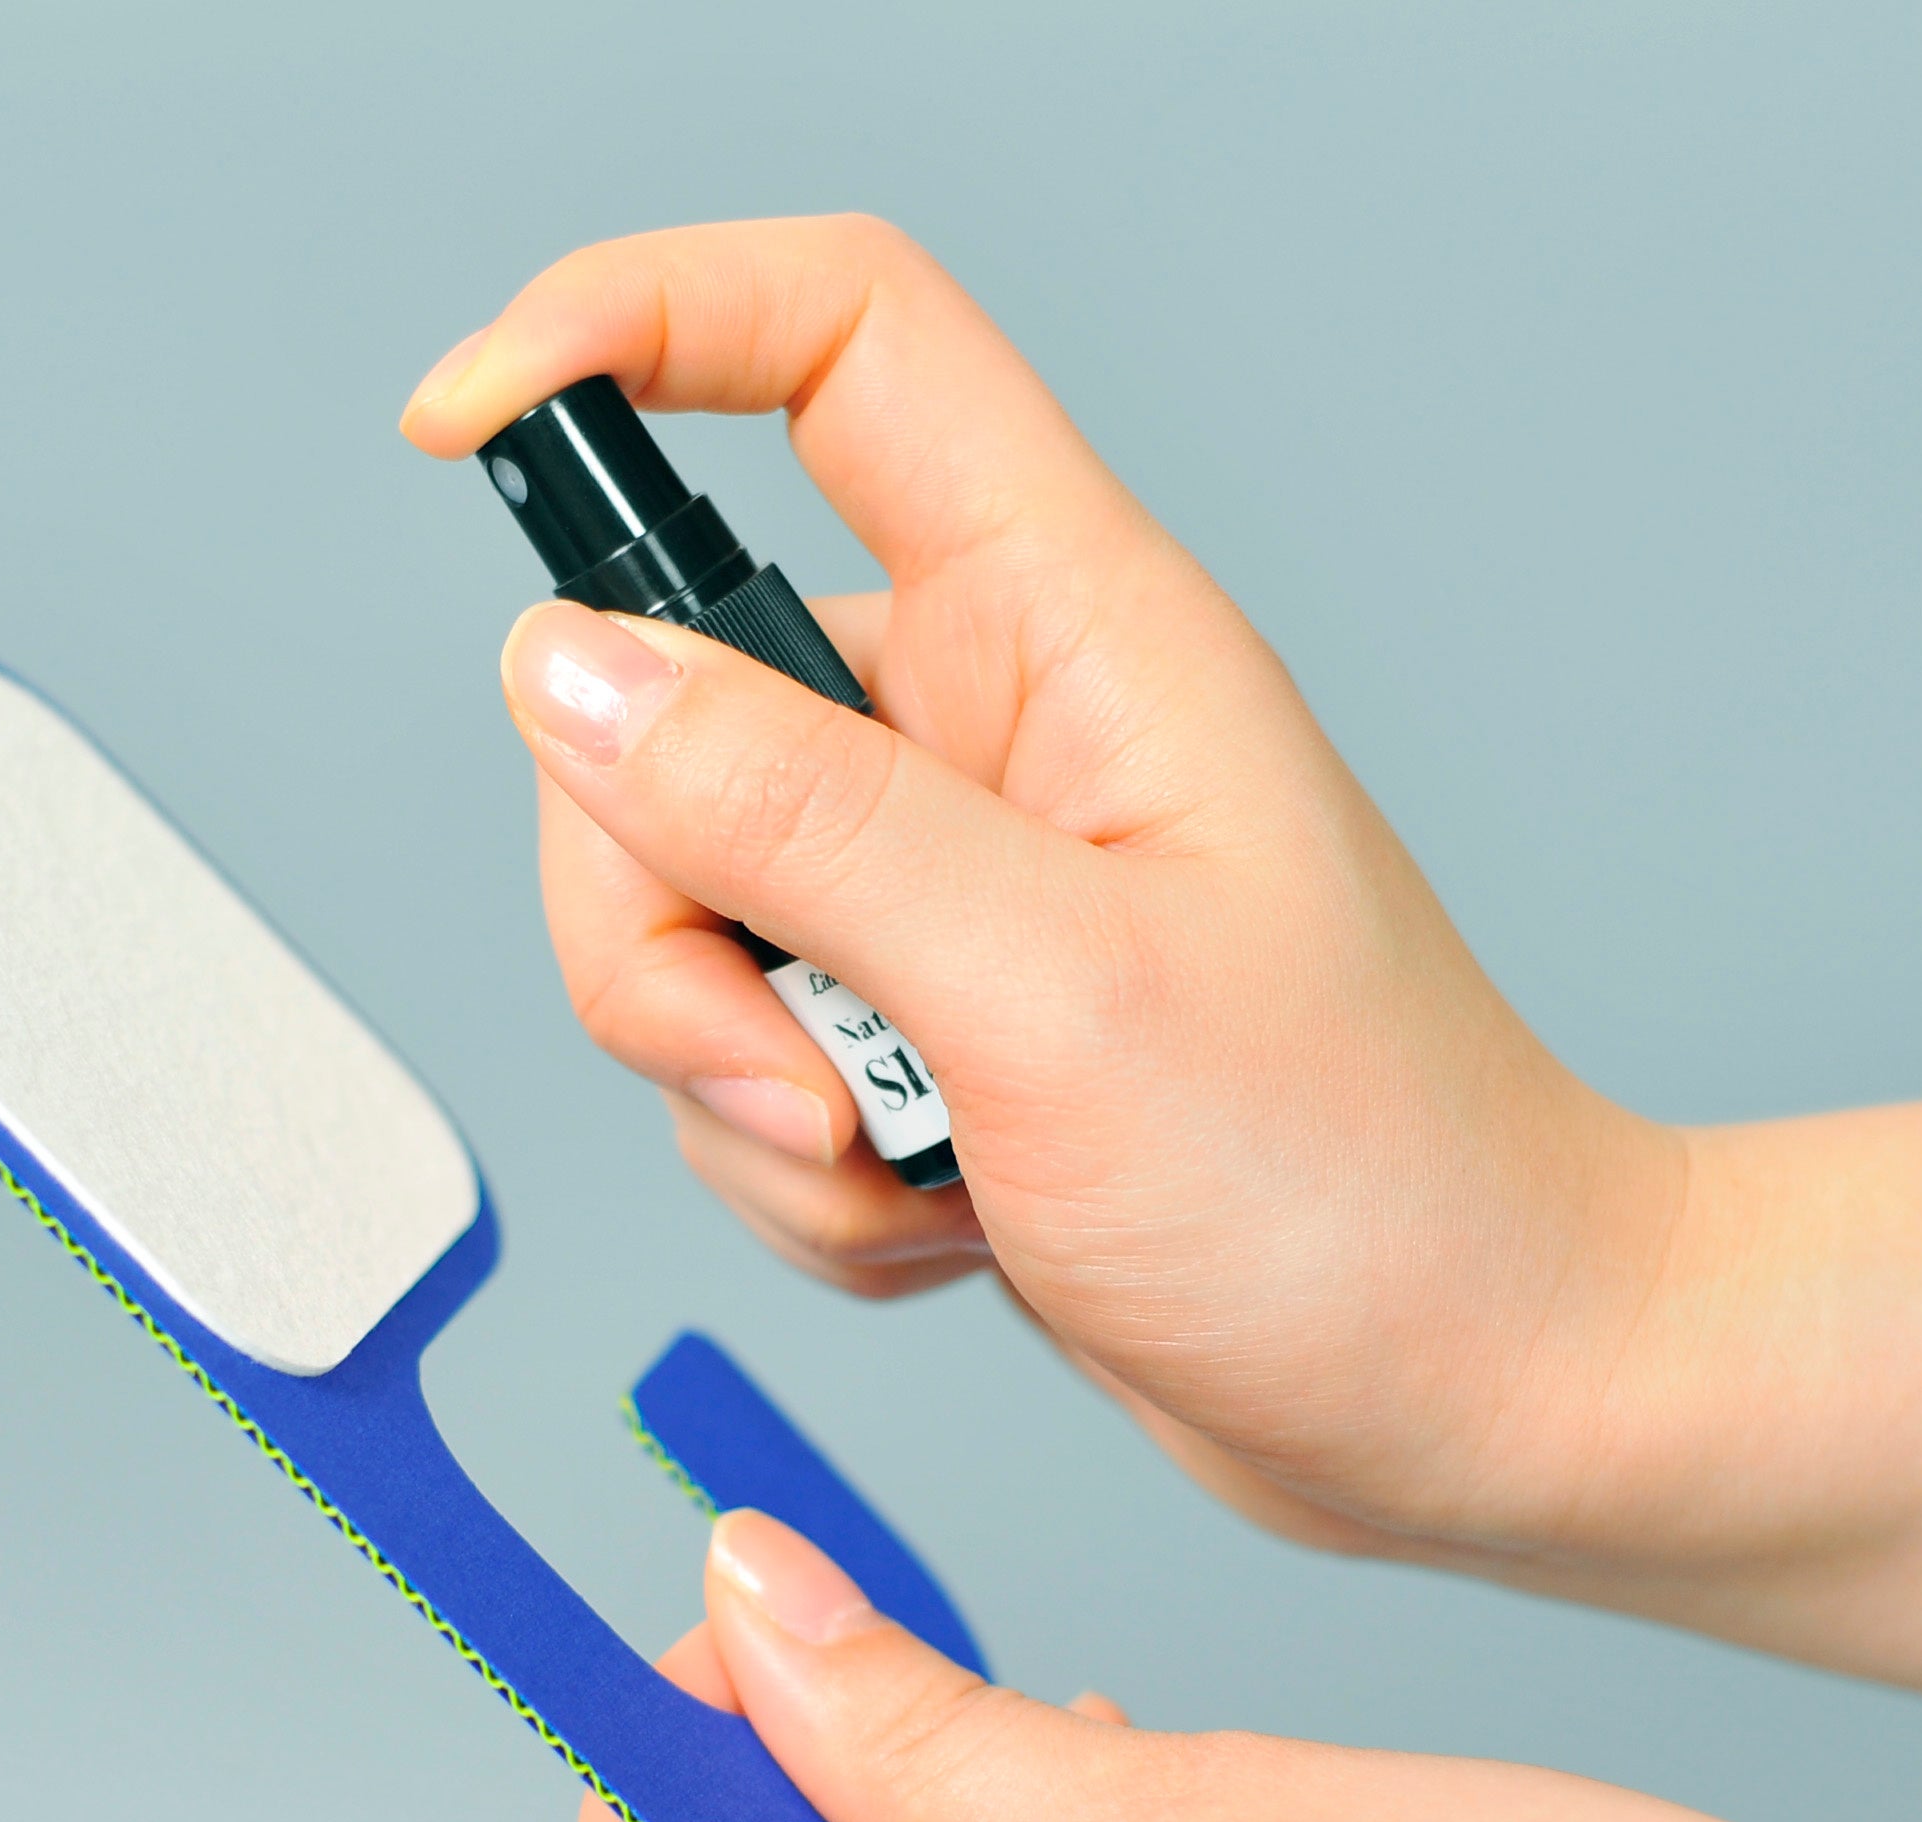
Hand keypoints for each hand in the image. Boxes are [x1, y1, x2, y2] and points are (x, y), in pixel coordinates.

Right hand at [407, 222, 1921, 1730]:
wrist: (1457, 1400)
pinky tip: (948, 1223)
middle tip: (816, 1077)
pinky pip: (731, 1063)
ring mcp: (940, 883)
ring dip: (746, 1094)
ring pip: (669, 916)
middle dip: (665, 931)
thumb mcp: (1059, 996)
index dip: (634, 322)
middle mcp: (986, 728)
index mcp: (1067, 627)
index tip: (464, 424)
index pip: (838, 342)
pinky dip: (798, 1178)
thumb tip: (567, 671)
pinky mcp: (914, 1022)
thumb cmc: (1364, 1187)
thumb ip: (795, 818)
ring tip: (926, 1172)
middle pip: (660, 703)